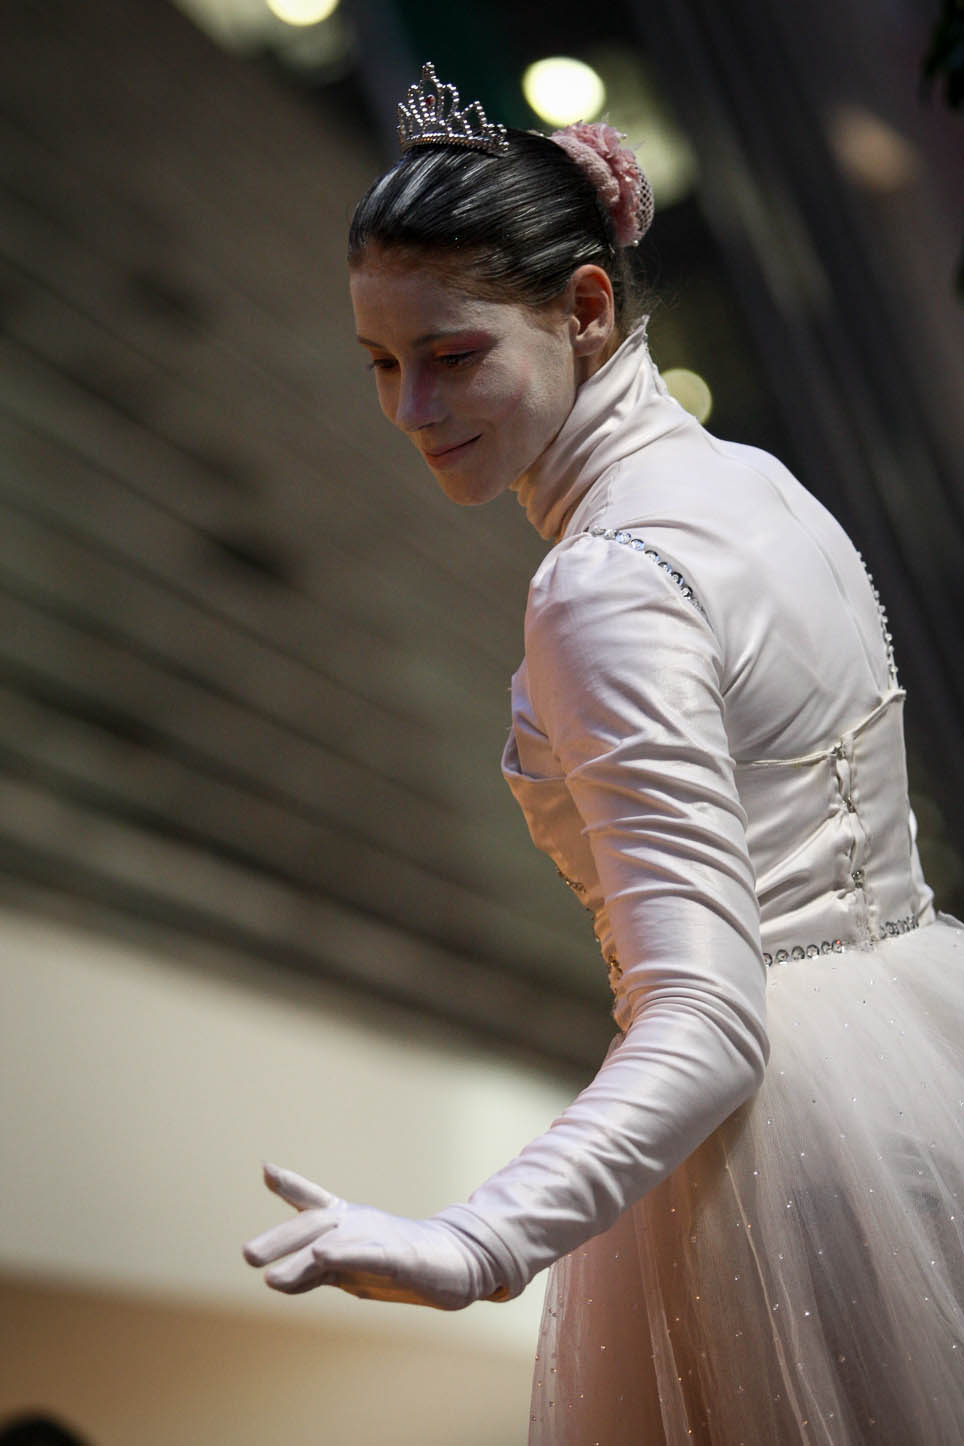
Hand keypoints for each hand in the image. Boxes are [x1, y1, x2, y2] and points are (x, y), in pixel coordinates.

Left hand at [243, 1164, 498, 1309]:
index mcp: (346, 1221)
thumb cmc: (395, 1260)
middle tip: (247, 1256)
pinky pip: (371, 1254)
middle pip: (315, 1225)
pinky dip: (346, 1253)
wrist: (454, 1263)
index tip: (267, 1169)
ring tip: (271, 1279)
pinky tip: (325, 1257)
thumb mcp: (348, 1267)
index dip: (290, 1184)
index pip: (313, 1201)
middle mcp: (358, 1223)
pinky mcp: (402, 1257)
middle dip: (280, 1239)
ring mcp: (380, 1237)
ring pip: (336, 1243)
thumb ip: (312, 1271)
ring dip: (302, 1258)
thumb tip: (273, 1278)